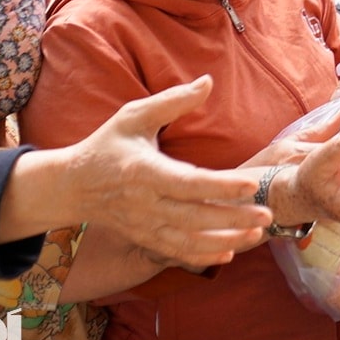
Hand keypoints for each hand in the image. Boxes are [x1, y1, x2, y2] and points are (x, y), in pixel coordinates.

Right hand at [2, 76, 269, 264]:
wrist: (71, 186)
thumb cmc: (107, 145)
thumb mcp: (133, 115)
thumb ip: (173, 101)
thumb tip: (208, 82)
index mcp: (144, 171)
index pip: (188, 182)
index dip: (221, 185)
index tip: (251, 184)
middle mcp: (145, 203)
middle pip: (195, 216)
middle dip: (233, 218)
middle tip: (267, 214)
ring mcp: (144, 225)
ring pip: (188, 240)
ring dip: (225, 241)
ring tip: (258, 233)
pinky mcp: (144, 238)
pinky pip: (175, 252)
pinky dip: (202, 257)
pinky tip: (229, 254)